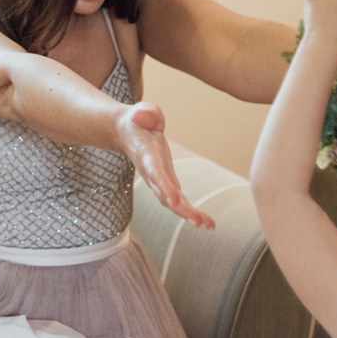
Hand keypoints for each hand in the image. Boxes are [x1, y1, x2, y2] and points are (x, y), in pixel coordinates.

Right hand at [118, 103, 214, 229]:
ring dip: (189, 215)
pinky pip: (179, 202)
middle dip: (181, 209)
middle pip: (164, 195)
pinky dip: (192, 213)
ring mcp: (159, 181)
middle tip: (198, 222)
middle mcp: (152, 173)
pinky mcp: (167, 184)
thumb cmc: (138, 122)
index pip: (155, 172)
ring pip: (172, 203)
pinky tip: (208, 223)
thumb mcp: (141, 111)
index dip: (164, 185)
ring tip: (208, 226)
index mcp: (147, 156)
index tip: (175, 199)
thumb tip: (145, 116)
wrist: (127, 133)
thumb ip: (145, 113)